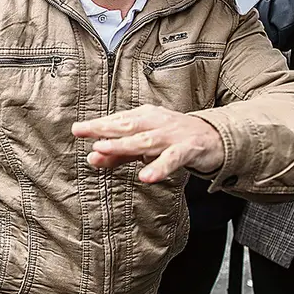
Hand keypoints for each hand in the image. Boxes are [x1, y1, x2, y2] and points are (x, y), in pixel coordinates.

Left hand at [72, 105, 224, 183]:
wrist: (216, 137)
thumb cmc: (174, 139)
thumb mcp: (145, 144)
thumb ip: (119, 153)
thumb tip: (91, 158)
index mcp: (145, 116)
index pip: (118, 120)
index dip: (98, 125)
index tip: (77, 130)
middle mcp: (157, 122)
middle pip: (126, 125)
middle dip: (103, 128)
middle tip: (82, 131)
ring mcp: (172, 135)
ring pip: (145, 140)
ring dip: (123, 145)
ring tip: (103, 149)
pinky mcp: (189, 149)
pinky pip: (172, 159)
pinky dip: (158, 167)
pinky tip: (145, 177)